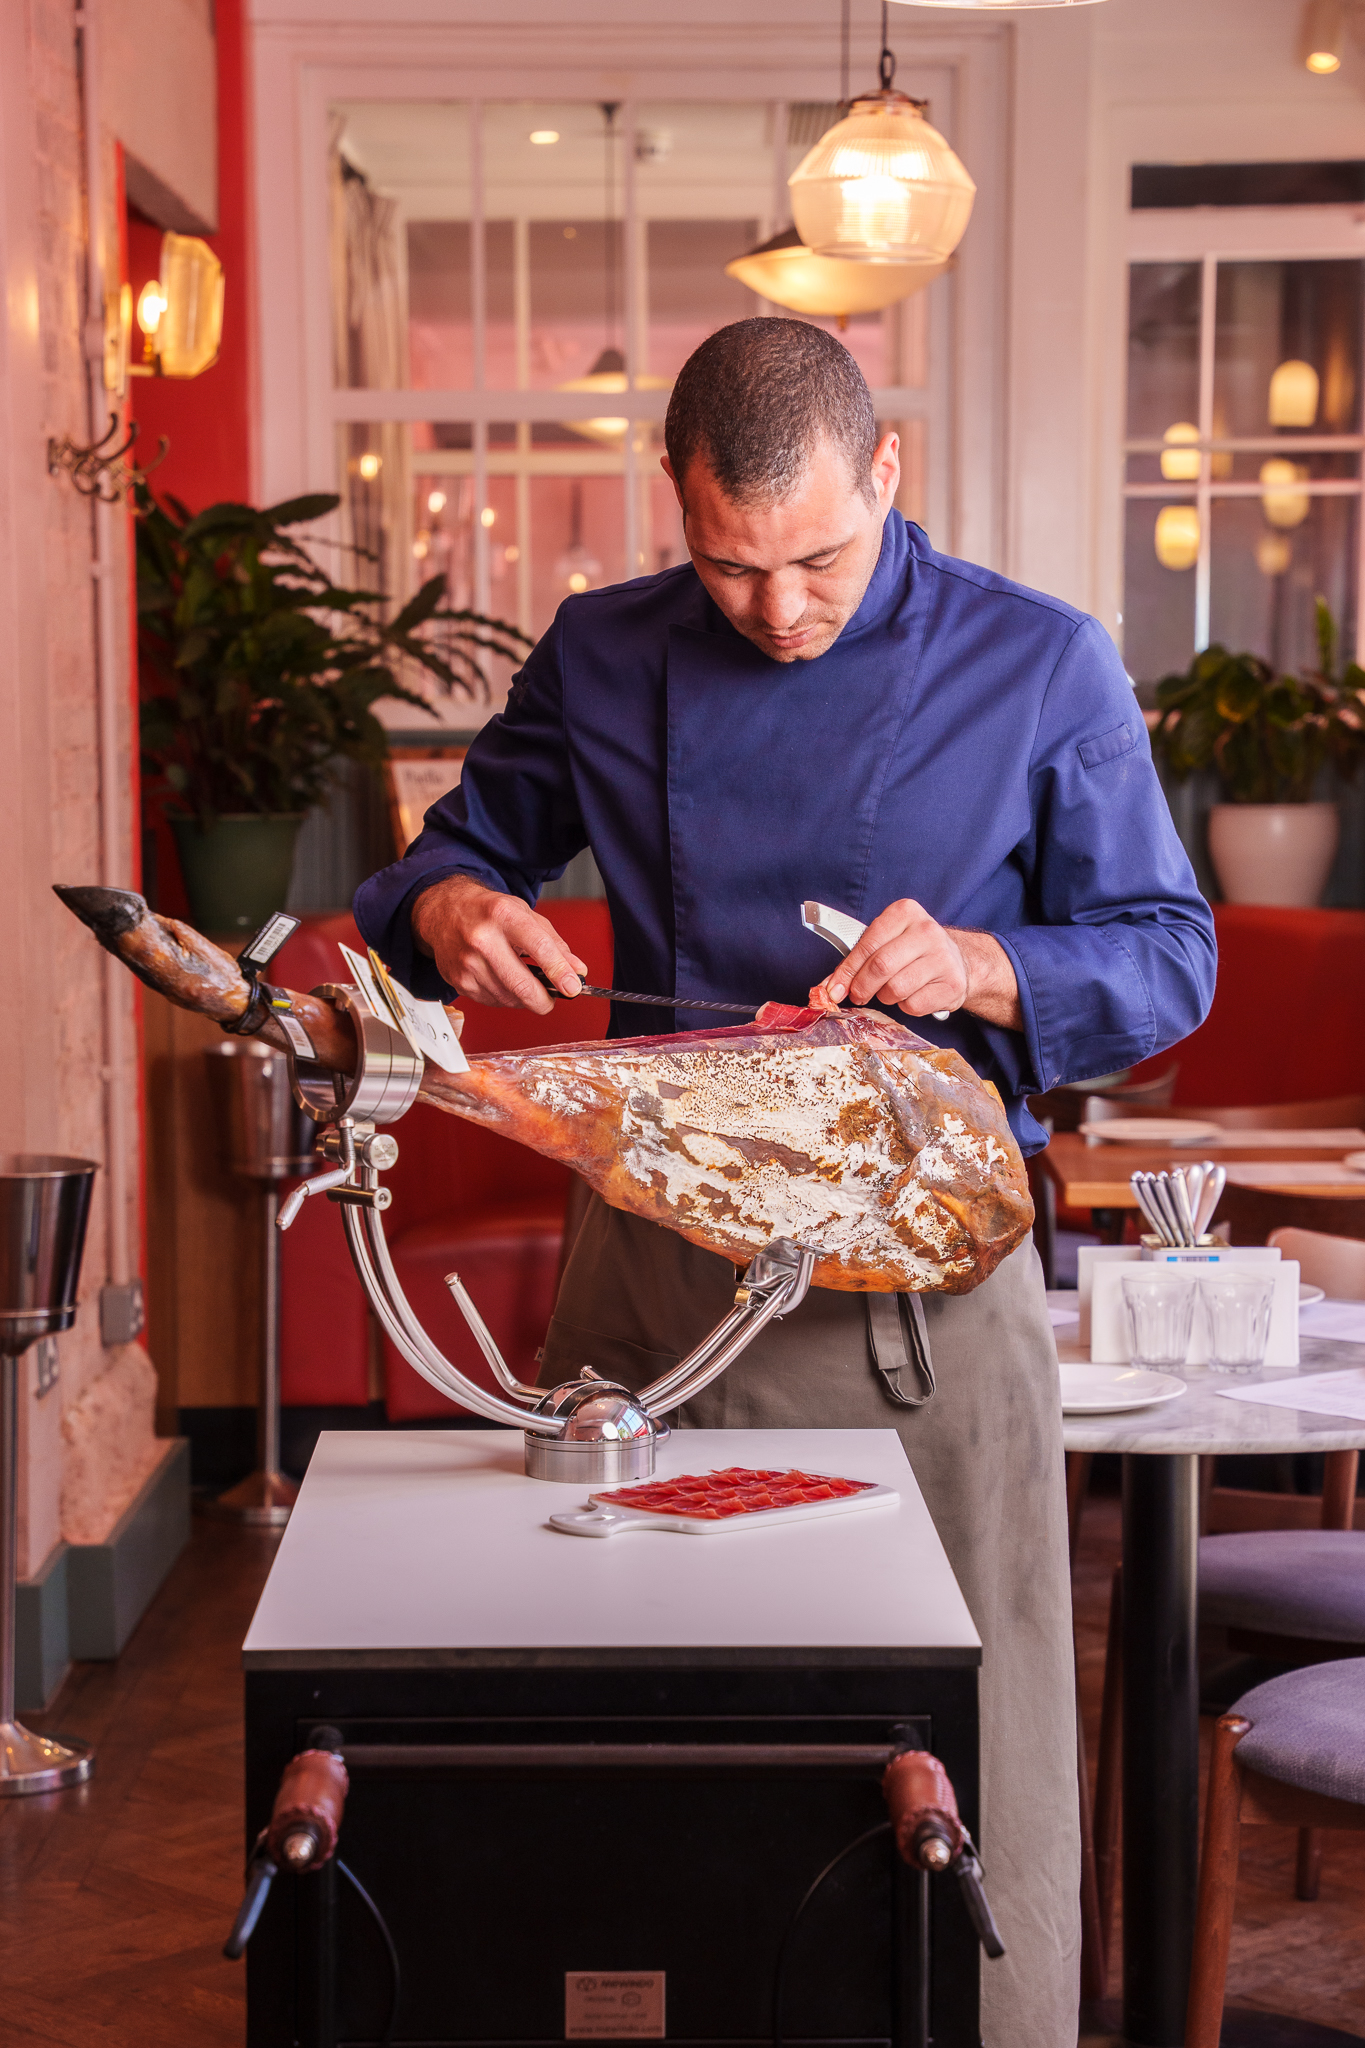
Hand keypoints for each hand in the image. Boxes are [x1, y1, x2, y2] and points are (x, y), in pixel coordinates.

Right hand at [412, 876, 586, 1014]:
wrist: (444, 911)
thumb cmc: (488, 911)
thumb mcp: (525, 915)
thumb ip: (554, 943)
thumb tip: (577, 970)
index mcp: (504, 915)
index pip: (539, 948)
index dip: (560, 972)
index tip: (573, 987)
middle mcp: (482, 939)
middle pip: (521, 984)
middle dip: (545, 1000)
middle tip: (553, 999)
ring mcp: (467, 962)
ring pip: (509, 998)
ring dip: (524, 998)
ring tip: (524, 981)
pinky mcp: (459, 980)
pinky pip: (493, 1001)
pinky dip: (505, 997)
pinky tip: (503, 980)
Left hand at [810, 898, 1021, 1030]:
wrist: (957, 961)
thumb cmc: (912, 951)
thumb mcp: (885, 943)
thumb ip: (855, 962)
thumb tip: (829, 988)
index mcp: (905, 912)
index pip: (867, 944)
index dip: (847, 971)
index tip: (833, 989)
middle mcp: (927, 931)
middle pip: (881, 967)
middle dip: (861, 987)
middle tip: (857, 995)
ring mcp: (943, 957)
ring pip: (895, 989)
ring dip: (885, 997)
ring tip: (892, 989)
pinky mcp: (952, 984)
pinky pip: (913, 1005)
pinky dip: (905, 1006)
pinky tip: (913, 994)